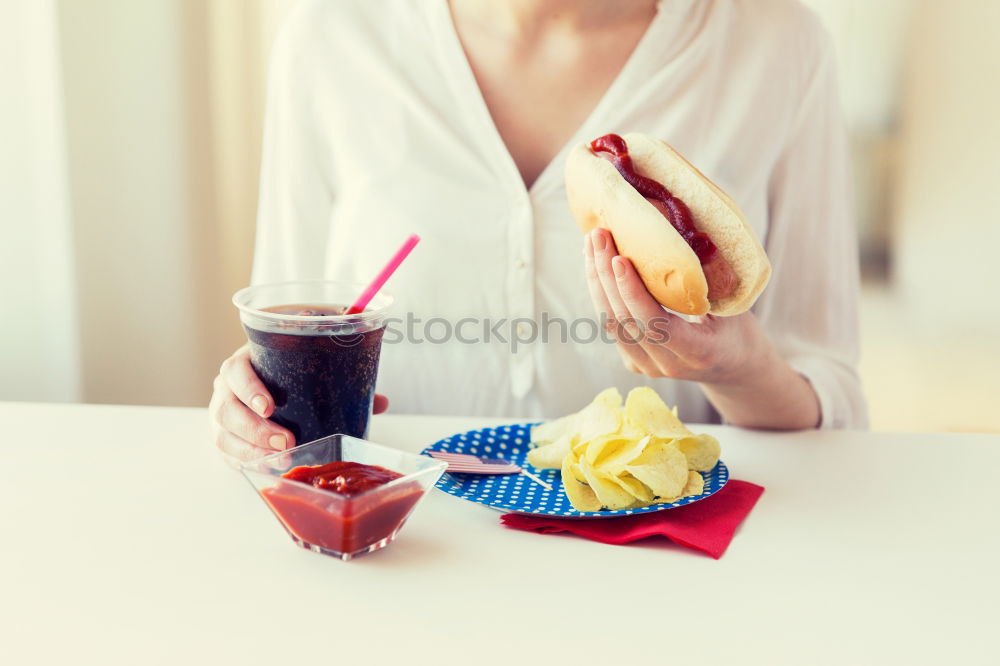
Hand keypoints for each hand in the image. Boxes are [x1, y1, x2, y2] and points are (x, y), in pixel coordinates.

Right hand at [209, 345, 388, 465]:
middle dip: (254, 429)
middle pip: (227, 410)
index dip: (249, 389)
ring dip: (250, 450)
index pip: (235, 372)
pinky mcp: (225, 438)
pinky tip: (267, 468)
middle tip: (285, 441)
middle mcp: (225, 390)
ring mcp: (222, 416)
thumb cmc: (285, 376)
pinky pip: (227, 453)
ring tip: (281, 459)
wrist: (262, 380)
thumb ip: (341, 382)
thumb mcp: (306, 370)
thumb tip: (381, 402)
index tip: (270, 406)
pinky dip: (245, 463)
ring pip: (224, 435)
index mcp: (242, 365)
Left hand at [583, 228, 819, 428]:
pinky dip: (601, 293)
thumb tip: (682, 233)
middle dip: (606, 275)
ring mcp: (646, 366)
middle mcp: (666, 365)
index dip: (632, 292)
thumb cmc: (738, 330)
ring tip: (592, 243)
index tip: (619, 258)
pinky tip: (595, 264)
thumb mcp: (733, 307)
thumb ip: (707, 282)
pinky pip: (611, 325)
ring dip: (597, 281)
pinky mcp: (634, 361)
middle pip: (624, 320)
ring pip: (610, 323)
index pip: (654, 324)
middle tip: (599, 235)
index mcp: (697, 352)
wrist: (735, 368)